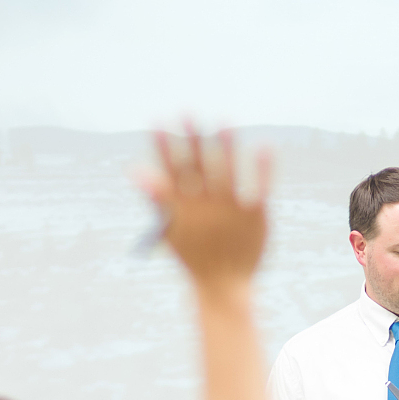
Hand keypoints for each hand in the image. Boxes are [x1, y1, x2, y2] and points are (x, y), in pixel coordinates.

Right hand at [138, 125, 271, 292]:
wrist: (223, 288)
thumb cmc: (194, 256)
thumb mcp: (170, 229)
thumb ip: (156, 198)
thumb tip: (133, 169)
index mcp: (181, 211)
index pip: (169, 171)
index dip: (162, 146)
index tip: (157, 120)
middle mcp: (203, 209)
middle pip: (196, 168)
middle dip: (191, 139)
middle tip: (188, 111)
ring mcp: (229, 212)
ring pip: (226, 173)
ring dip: (225, 145)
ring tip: (225, 118)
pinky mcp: (254, 218)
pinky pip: (259, 189)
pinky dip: (263, 168)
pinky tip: (265, 144)